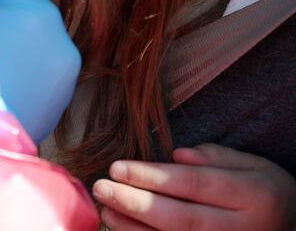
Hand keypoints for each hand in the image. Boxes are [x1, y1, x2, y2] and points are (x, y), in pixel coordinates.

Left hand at [93, 144, 295, 229]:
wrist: (292, 229)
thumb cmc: (265, 194)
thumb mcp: (255, 166)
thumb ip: (216, 157)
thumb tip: (176, 156)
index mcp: (251, 195)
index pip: (194, 185)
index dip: (152, 177)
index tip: (118, 167)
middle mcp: (240, 229)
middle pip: (180, 218)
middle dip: (135, 203)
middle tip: (101, 187)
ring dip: (134, 227)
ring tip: (105, 209)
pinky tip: (121, 229)